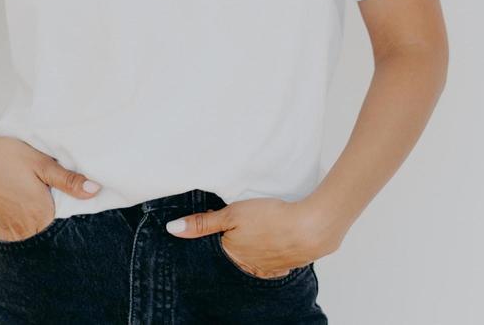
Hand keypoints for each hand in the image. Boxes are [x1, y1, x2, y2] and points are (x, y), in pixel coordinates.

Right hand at [0, 131, 101, 241]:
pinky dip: (20, 217)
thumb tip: (94, 191)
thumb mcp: (41, 162)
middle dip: (52, 210)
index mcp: (41, 214)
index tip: (64, 190)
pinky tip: (18, 197)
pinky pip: (16, 228)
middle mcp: (25, 228)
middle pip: (48, 225)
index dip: (67, 203)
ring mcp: (9, 229)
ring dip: (35, 214)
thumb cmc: (3, 157)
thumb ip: (68, 180)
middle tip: (44, 187)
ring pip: (32, 227)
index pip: (65, 217)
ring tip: (30, 191)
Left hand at [164, 197, 331, 278]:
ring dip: (255, 250)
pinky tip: (275, 244)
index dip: (218, 235)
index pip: (217, 249)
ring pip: (256, 261)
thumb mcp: (232, 214)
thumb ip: (203, 223)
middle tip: (243, 228)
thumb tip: (172, 229)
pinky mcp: (290, 264)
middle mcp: (250, 268)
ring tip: (258, 234)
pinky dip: (273, 254)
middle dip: (236, 245)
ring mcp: (271, 269)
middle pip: (236, 257)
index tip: (222, 224)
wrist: (312, 227)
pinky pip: (275, 264)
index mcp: (233, 256)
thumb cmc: (271, 218)